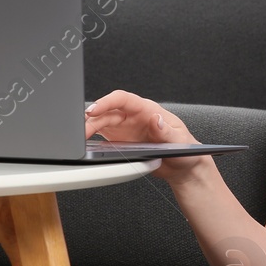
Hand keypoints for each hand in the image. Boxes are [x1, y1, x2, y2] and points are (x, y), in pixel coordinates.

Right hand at [83, 89, 207, 182]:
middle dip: (92, 118)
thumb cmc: (185, 150)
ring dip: (89, 128)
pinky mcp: (120, 140)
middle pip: (108, 111)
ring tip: (80, 137)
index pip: (124, 99)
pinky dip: (91, 137)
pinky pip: (102, 135)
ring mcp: (125, 128)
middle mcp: (134, 116)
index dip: (107, 101)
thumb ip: (166, 131)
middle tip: (82, 130)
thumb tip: (155, 118)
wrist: (182, 167)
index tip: (94, 109)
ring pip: (101, 122)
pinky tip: (84, 142)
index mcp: (148, 110)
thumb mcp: (179, 141)